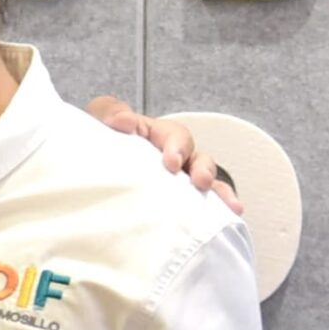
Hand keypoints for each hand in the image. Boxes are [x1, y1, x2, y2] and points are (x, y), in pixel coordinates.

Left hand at [86, 97, 242, 213]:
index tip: (172, 163)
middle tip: (200, 181)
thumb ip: (109, 113)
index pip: (175, 136)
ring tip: (229, 205)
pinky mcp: (182, 200)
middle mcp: (175, 156)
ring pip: (206, 182)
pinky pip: (206, 204)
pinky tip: (232, 216)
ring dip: (218, 191)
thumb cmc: (105, 141)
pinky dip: (219, 209)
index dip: (177, 147)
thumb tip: (122, 121)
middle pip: (197, 159)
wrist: (97, 170)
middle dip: (202, 170)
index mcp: (157, 136)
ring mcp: (180, 178)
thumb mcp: (102, 122)